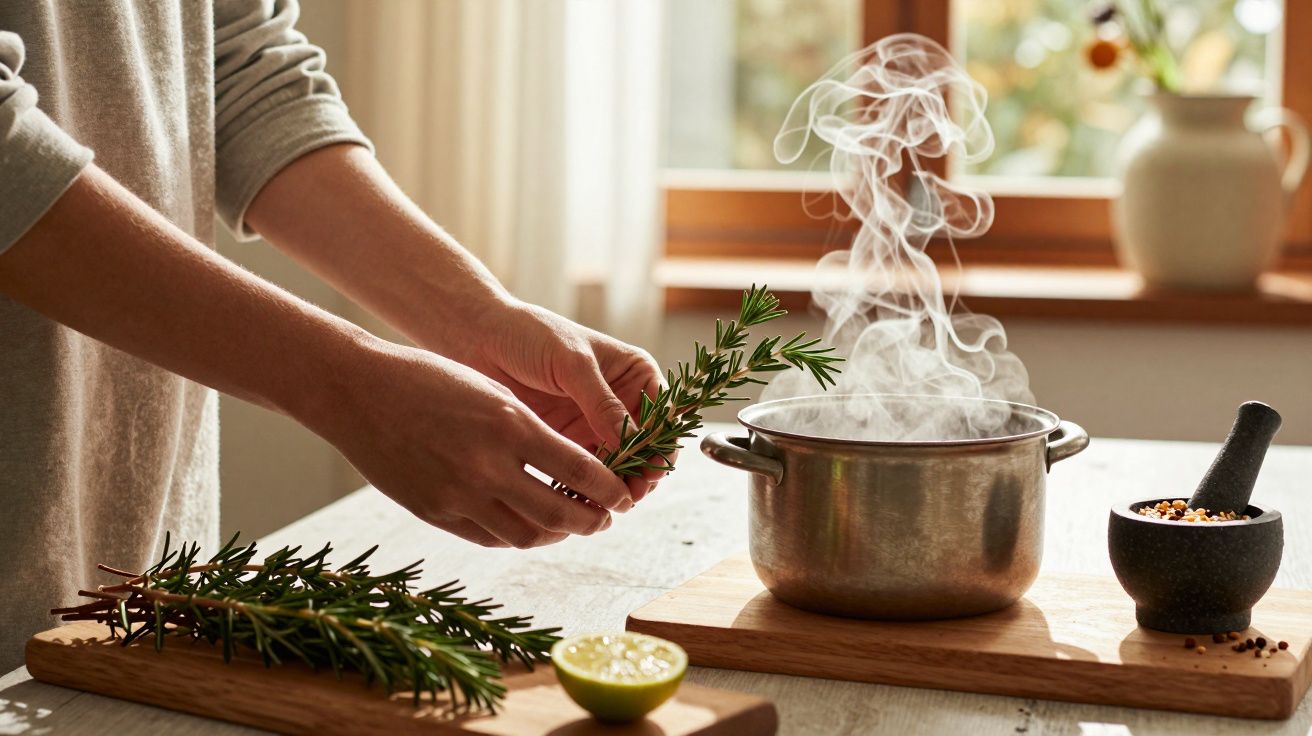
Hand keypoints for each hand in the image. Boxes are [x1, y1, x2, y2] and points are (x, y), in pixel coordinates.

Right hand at [311, 339, 632, 547]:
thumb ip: (532, 431)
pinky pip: (489, 537)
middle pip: (561, 514)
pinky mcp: (434, 513)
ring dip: (557, 535)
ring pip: (527, 535)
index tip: (623, 496)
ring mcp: (458, 495)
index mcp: (511, 426)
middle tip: (604, 518)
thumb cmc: (429, 379)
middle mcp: (488, 466)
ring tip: (568, 525)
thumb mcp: (492, 393)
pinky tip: (529, 526)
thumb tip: (575, 467)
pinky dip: (518, 536)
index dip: (610, 491)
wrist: (358, 392)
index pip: (581, 472)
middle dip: (592, 520)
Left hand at [468, 302, 668, 501]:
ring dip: (613, 486)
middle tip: (626, 496)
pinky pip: (586, 473)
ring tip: (601, 501)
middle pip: (645, 449)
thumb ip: (602, 402)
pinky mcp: (566, 442)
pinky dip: (585, 488)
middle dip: (639, 473)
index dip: (661, 447)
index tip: (650, 472)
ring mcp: (594, 425)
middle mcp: (620, 402)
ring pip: (618, 466)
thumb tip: (633, 442)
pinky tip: (576, 497)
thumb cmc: (529, 334)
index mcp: (635, 375)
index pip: (663, 417)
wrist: (478, 337)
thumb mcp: (572, 362)